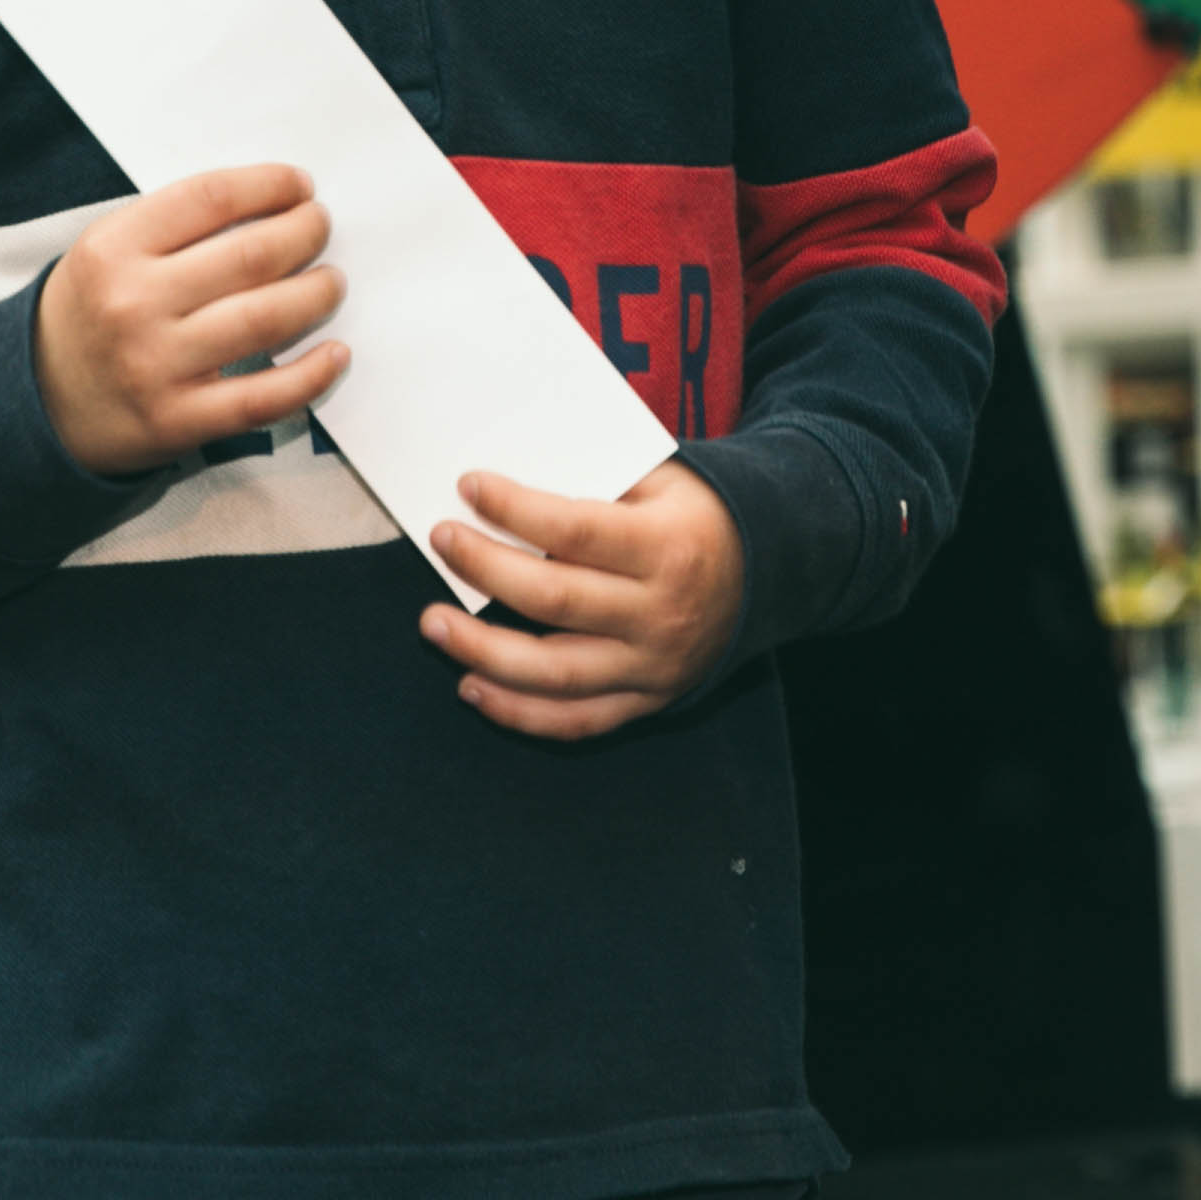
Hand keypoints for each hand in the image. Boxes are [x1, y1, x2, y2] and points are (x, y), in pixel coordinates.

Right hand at [31, 166, 342, 478]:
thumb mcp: (108, 251)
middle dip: (305, 233)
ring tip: (331, 282)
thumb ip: (176, 226)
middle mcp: (133, 304)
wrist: (39, 403)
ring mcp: (156, 366)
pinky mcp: (179, 421)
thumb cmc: (92, 312)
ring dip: (317, 294)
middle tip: (321, 227)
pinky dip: (311, 374)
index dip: (269, 185)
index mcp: (112, 249)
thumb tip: (273, 204)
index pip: (211, 198)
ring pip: (266, 319)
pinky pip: (264, 397)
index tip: (299, 186)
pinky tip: (335, 353)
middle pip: (250, 256)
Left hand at [419, 463, 746, 739]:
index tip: (470, 487)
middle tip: (442, 541)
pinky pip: (575, 720)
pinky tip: (472, 685)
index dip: (515, 509)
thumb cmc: (694, 514)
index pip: (575, 530)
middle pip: (555, 600)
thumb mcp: (661, 479)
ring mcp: (653, 666)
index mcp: (667, 548)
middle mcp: (661, 613)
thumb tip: (504, 486)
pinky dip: (519, 712)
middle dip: (485, 570)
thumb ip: (594, 482)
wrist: (767, 570)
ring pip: (556, 673)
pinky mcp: (647, 700)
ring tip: (432, 626)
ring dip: (483, 652)